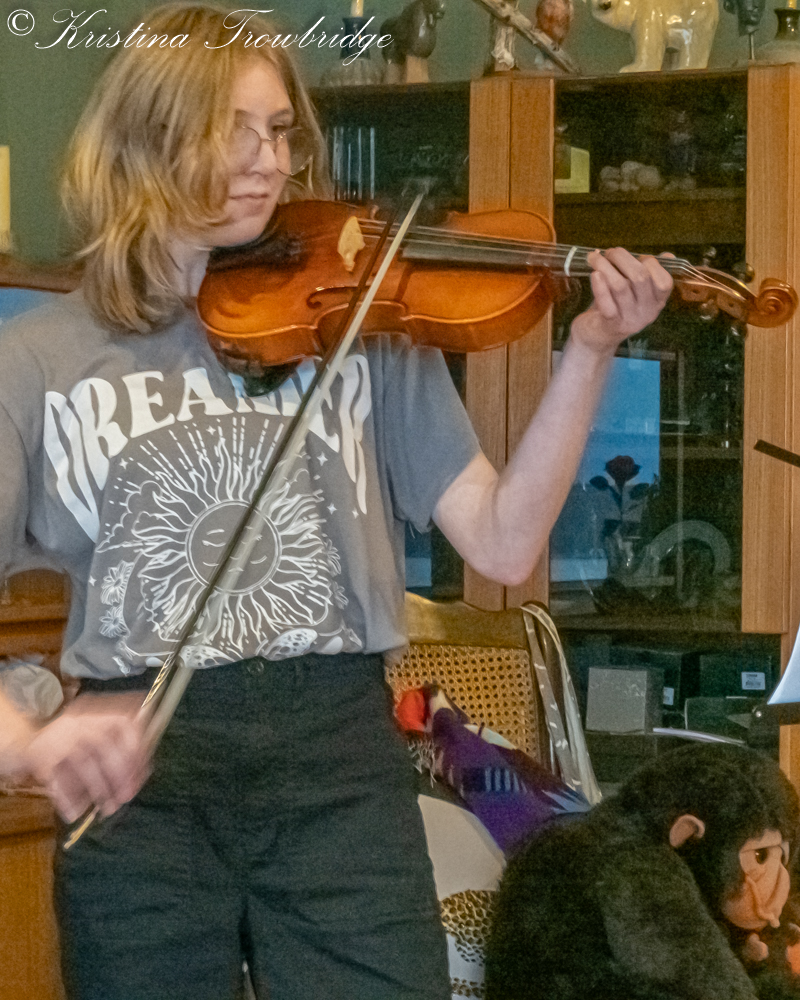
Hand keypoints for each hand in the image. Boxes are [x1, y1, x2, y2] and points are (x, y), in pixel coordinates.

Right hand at [19, 691, 149, 822]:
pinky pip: (58, 780)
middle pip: (105, 743)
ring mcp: (57, 737)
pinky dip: (68, 799)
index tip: (142, 773)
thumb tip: (144, 770)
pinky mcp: (39, 756)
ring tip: (108, 809)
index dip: (136, 748)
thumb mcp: (95, 732)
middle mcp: (77, 719)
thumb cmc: (69, 742)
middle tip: (127, 797)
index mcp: (95, 711)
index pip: (125, 721)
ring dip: (100, 790)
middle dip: (120, 774)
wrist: (21, 743)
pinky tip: (75, 813)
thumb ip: (119, 745)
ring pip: (85, 763)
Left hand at [570, 248, 673, 356]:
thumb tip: (668, 256)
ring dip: (605, 266)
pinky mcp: (610, 324)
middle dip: (623, 258)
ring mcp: (629, 320)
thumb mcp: (636, 292)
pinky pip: (606, 301)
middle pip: (640, 277)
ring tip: (595, 258)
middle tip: (610, 252)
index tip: (635, 256)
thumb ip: (650, 273)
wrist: (596, 337)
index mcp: (657, 302)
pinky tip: (594, 274)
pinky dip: (599, 285)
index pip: (664, 281)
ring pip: (620, 286)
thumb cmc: (617, 307)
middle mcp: (647, 312)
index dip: (650, 263)